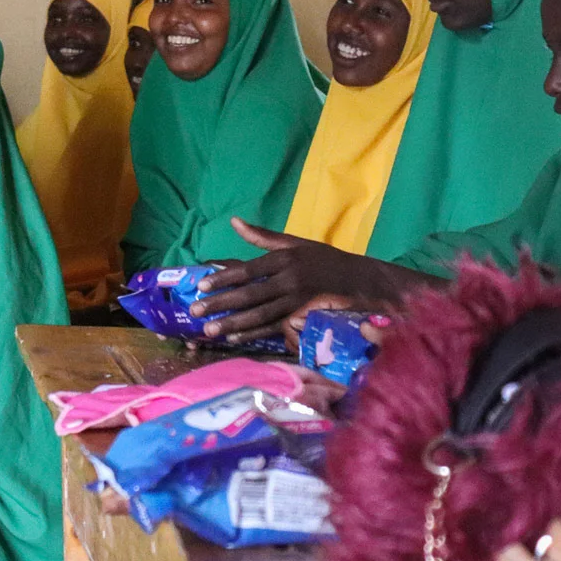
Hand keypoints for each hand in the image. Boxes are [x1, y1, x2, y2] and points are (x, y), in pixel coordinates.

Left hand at [187, 218, 378, 342]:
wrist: (364, 281)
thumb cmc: (325, 260)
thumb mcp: (296, 243)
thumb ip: (263, 237)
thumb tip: (234, 221)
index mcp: (285, 259)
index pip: (248, 270)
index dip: (223, 278)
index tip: (201, 285)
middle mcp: (290, 280)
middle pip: (250, 295)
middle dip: (221, 304)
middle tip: (196, 312)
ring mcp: (298, 302)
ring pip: (260, 315)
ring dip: (233, 324)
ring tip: (210, 330)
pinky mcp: (305, 318)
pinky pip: (276, 328)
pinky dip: (255, 335)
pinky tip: (236, 339)